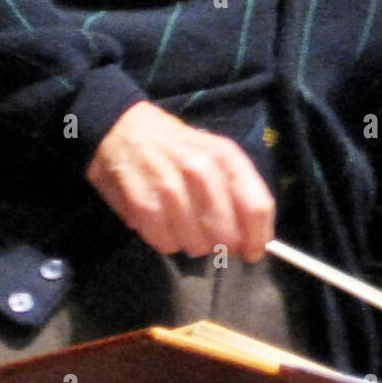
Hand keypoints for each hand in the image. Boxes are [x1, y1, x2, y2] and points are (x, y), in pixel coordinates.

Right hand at [86, 101, 274, 260]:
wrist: (124, 130)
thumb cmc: (177, 147)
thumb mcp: (215, 154)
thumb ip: (238, 192)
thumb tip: (253, 240)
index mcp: (225, 156)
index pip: (257, 207)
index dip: (258, 238)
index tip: (253, 252)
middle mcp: (201, 170)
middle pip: (227, 234)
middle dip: (223, 245)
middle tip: (212, 238)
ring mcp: (170, 187)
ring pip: (197, 244)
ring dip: (192, 243)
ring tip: (183, 224)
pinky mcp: (143, 204)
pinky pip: (166, 244)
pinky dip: (166, 241)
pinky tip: (162, 224)